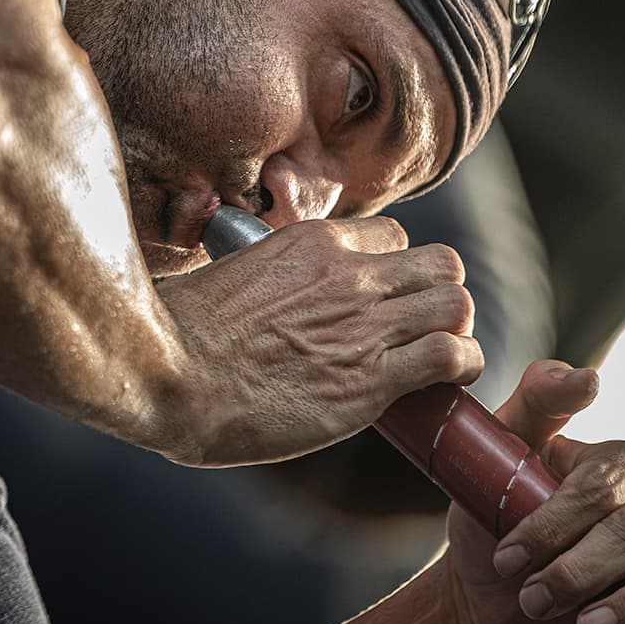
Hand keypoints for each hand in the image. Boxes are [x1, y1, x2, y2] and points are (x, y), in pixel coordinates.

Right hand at [153, 216, 483, 465]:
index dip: (395, 271)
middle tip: (421, 329)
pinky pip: (450, 357)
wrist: (163, 373)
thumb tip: (254, 293)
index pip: (392, 237)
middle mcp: (346, 275)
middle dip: (438, 296)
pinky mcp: (369, 380)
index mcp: (308, 244)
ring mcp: (362, 325)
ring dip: (456, 332)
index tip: (384, 300)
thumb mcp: (223, 276)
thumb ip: (261, 277)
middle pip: (440, 264)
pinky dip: (460, 369)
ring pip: (457, 304)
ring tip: (441, 359)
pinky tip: (444, 386)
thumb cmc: (174, 333)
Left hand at [439, 359, 624, 623]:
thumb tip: (589, 378)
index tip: (508, 558)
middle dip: (579, 570)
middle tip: (533, 600)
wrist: (495, 608)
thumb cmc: (496, 529)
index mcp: (623, 463)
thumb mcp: (495, 461)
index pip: (602, 484)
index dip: (553, 523)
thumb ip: (537, 403)